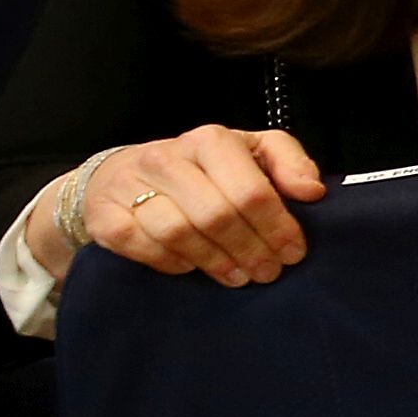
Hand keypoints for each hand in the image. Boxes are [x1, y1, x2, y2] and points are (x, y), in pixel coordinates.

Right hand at [53, 127, 325, 289]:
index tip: (294, 252)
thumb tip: (312, 191)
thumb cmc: (203, 168)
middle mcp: (167, 158)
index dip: (277, 227)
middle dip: (251, 250)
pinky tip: (192, 268)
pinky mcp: (105, 215)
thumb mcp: (251, 152)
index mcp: (210, 140)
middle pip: (216, 216)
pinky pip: (141, 246)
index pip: (251, 190)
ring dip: (215, 262)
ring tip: (239, 276)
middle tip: (270, 272)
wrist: (125, 174)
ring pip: (179, 233)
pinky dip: (171, 262)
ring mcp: (131, 185)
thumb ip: (288, 162)